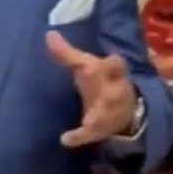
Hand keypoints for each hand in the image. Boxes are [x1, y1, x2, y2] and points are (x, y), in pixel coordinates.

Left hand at [46, 31, 136, 146]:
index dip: (116, 64)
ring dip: (96, 118)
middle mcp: (113, 93)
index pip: (118, 67)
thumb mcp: (86, 66)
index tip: (114, 59)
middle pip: (115, 91)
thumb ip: (67, 53)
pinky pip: (89, 134)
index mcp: (112, 75)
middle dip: (111, 91)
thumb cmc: (101, 82)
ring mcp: (108, 114)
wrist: (123, 112)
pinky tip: (65, 139)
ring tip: (87, 121)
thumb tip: (48, 33)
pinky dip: (78, 137)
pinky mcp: (99, 130)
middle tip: (98, 89)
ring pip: (105, 116)